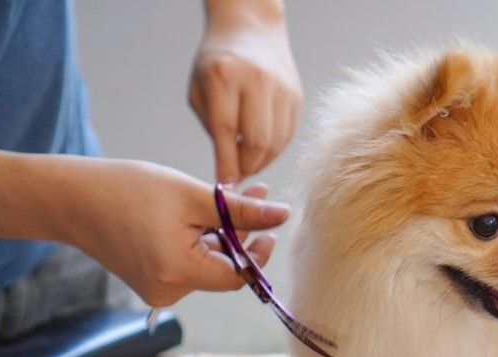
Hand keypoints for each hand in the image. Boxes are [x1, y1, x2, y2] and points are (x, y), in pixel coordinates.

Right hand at [63, 160, 290, 306]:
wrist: (70, 198)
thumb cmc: (126, 190)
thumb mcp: (192, 195)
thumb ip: (240, 210)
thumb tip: (283, 215)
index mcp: (178, 274)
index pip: (238, 276)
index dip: (258, 250)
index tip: (270, 223)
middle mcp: (168, 292)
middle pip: (223, 267)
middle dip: (242, 231)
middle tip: (256, 193)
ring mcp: (158, 290)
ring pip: (207, 263)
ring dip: (222, 232)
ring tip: (230, 193)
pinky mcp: (151, 281)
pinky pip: (188, 262)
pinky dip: (200, 239)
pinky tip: (201, 211)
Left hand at [189, 2, 302, 183]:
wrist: (251, 29)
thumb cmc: (217, 64)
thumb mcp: (200, 90)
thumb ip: (212, 128)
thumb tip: (228, 173)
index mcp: (225, 75)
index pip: (227, 132)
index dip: (226, 164)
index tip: (225, 186)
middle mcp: (258, 81)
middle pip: (258, 143)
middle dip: (246, 167)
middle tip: (236, 176)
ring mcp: (282, 88)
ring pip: (276, 144)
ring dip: (261, 162)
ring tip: (247, 163)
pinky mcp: (297, 97)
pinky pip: (287, 136)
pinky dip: (273, 150)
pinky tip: (261, 148)